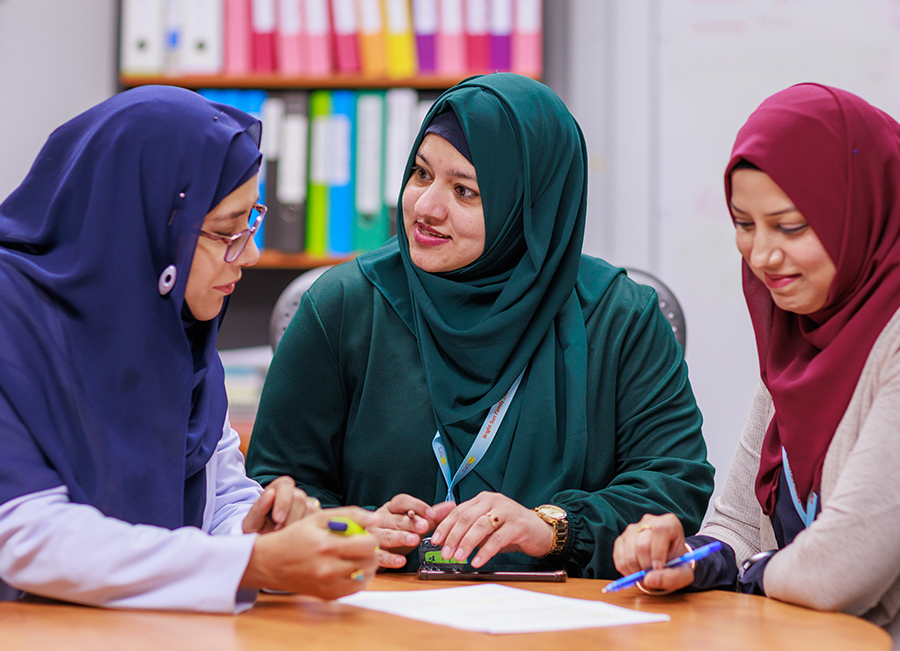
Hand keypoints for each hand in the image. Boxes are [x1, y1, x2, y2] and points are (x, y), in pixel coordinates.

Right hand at [241, 507, 378, 599]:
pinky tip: (350, 567)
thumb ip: (350, 515)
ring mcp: (328, 585)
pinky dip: (359, 578)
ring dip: (368, 564)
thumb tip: (375, 519)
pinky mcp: (328, 596)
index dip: (372, 537)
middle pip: (370, 562)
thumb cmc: (296, 537)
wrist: (271, 563)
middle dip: (372, 551)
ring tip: (357, 555)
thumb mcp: (319, 518)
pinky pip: (356, 588)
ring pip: (366, 576)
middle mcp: (328, 569)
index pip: (368, 545)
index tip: (366, 533)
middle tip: (363, 544)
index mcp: (327, 546)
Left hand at [242, 475, 321, 533]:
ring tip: (285, 536)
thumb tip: (270, 493)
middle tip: (279, 532)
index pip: (285, 485)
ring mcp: (306, 504)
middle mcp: (293, 493)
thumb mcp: (251, 523)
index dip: (283, 501)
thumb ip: (259, 507)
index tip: (277, 519)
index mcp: (276, 489)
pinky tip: (296, 537)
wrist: (264, 545)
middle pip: (299, 497)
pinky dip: (307, 529)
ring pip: (310, 508)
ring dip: (298, 525)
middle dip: (289, 518)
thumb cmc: (255, 531)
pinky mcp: (314, 516)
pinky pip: (317, 519)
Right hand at [372, 494, 454, 568]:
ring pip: (386, 535)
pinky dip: (391, 559)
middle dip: (410, 523)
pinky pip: (380, 555)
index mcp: (392, 508)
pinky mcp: (373, 553)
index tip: (431, 514)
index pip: (402, 501)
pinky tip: (401, 561)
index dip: (417, 506)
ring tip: (414, 540)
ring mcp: (374, 536)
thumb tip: (451, 506)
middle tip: (424, 526)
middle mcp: (381, 519)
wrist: (371, 546)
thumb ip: (431, 516)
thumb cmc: (396, 531)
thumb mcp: (414, 522)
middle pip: (395, 519)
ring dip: (400, 538)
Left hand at [429, 492, 554, 567]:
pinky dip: (485, 551)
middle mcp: (493, 501)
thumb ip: (467, 526)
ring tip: (458, 557)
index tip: (435, 540)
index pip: (458, 511)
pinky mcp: (518, 525)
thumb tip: (443, 534)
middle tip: (445, 552)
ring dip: (467, 543)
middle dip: (453, 536)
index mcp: (482, 499)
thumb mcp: (486, 525)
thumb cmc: (510, 529)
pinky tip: (477, 561)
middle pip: (467, 517)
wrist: (540, 531)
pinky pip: (497, 538)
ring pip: (480, 526)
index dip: (445, 526)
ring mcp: (506, 511)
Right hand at [611, 513, 692, 592]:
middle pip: (642, 544)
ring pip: (628, 551)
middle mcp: (649, 521)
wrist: (667, 563)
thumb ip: (671, 578)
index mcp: (669, 523)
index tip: (658, 569)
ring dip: (635, 570)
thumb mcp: (683, 574)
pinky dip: (626, 570)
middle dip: (646, 566)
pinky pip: (618, 556)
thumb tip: (648, 579)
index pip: (660, 530)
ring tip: (645, 575)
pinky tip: (636, 572)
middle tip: (652, 576)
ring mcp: (632, 529)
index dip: (657, 552)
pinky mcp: (621, 539)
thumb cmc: (677, 565)